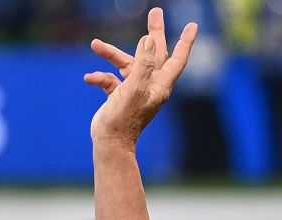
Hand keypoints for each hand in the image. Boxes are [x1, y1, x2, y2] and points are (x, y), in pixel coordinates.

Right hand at [85, 6, 197, 149]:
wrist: (109, 144)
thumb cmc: (124, 119)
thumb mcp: (135, 87)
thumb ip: (143, 62)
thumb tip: (148, 39)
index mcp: (160, 84)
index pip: (177, 58)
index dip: (185, 41)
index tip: (192, 25)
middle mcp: (150, 85)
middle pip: (154, 53)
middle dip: (153, 33)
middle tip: (155, 12)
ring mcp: (134, 90)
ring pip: (126, 64)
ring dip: (111, 54)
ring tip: (95, 44)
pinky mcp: (120, 96)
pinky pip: (111, 80)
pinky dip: (101, 77)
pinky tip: (89, 78)